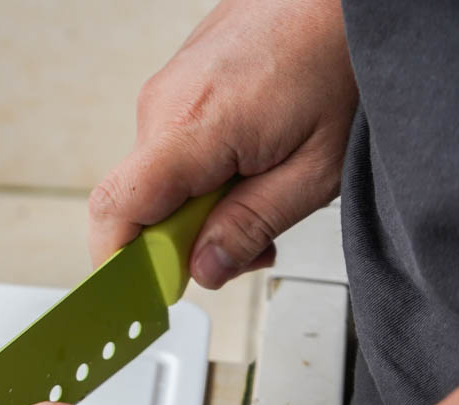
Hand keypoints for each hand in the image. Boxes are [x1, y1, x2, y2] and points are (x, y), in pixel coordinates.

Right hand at [88, 0, 356, 287]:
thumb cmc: (342, 56)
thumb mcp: (314, 169)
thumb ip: (251, 226)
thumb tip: (204, 268)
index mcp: (190, 128)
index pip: (116, 212)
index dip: (120, 263)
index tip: (146, 294)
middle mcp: (163, 104)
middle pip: (138, 203)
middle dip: (179, 242)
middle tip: (241, 249)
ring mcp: (168, 88)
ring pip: (157, 178)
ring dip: (197, 206)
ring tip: (261, 195)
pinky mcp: (180, 81)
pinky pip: (172, 147)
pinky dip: (202, 172)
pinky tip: (251, 164)